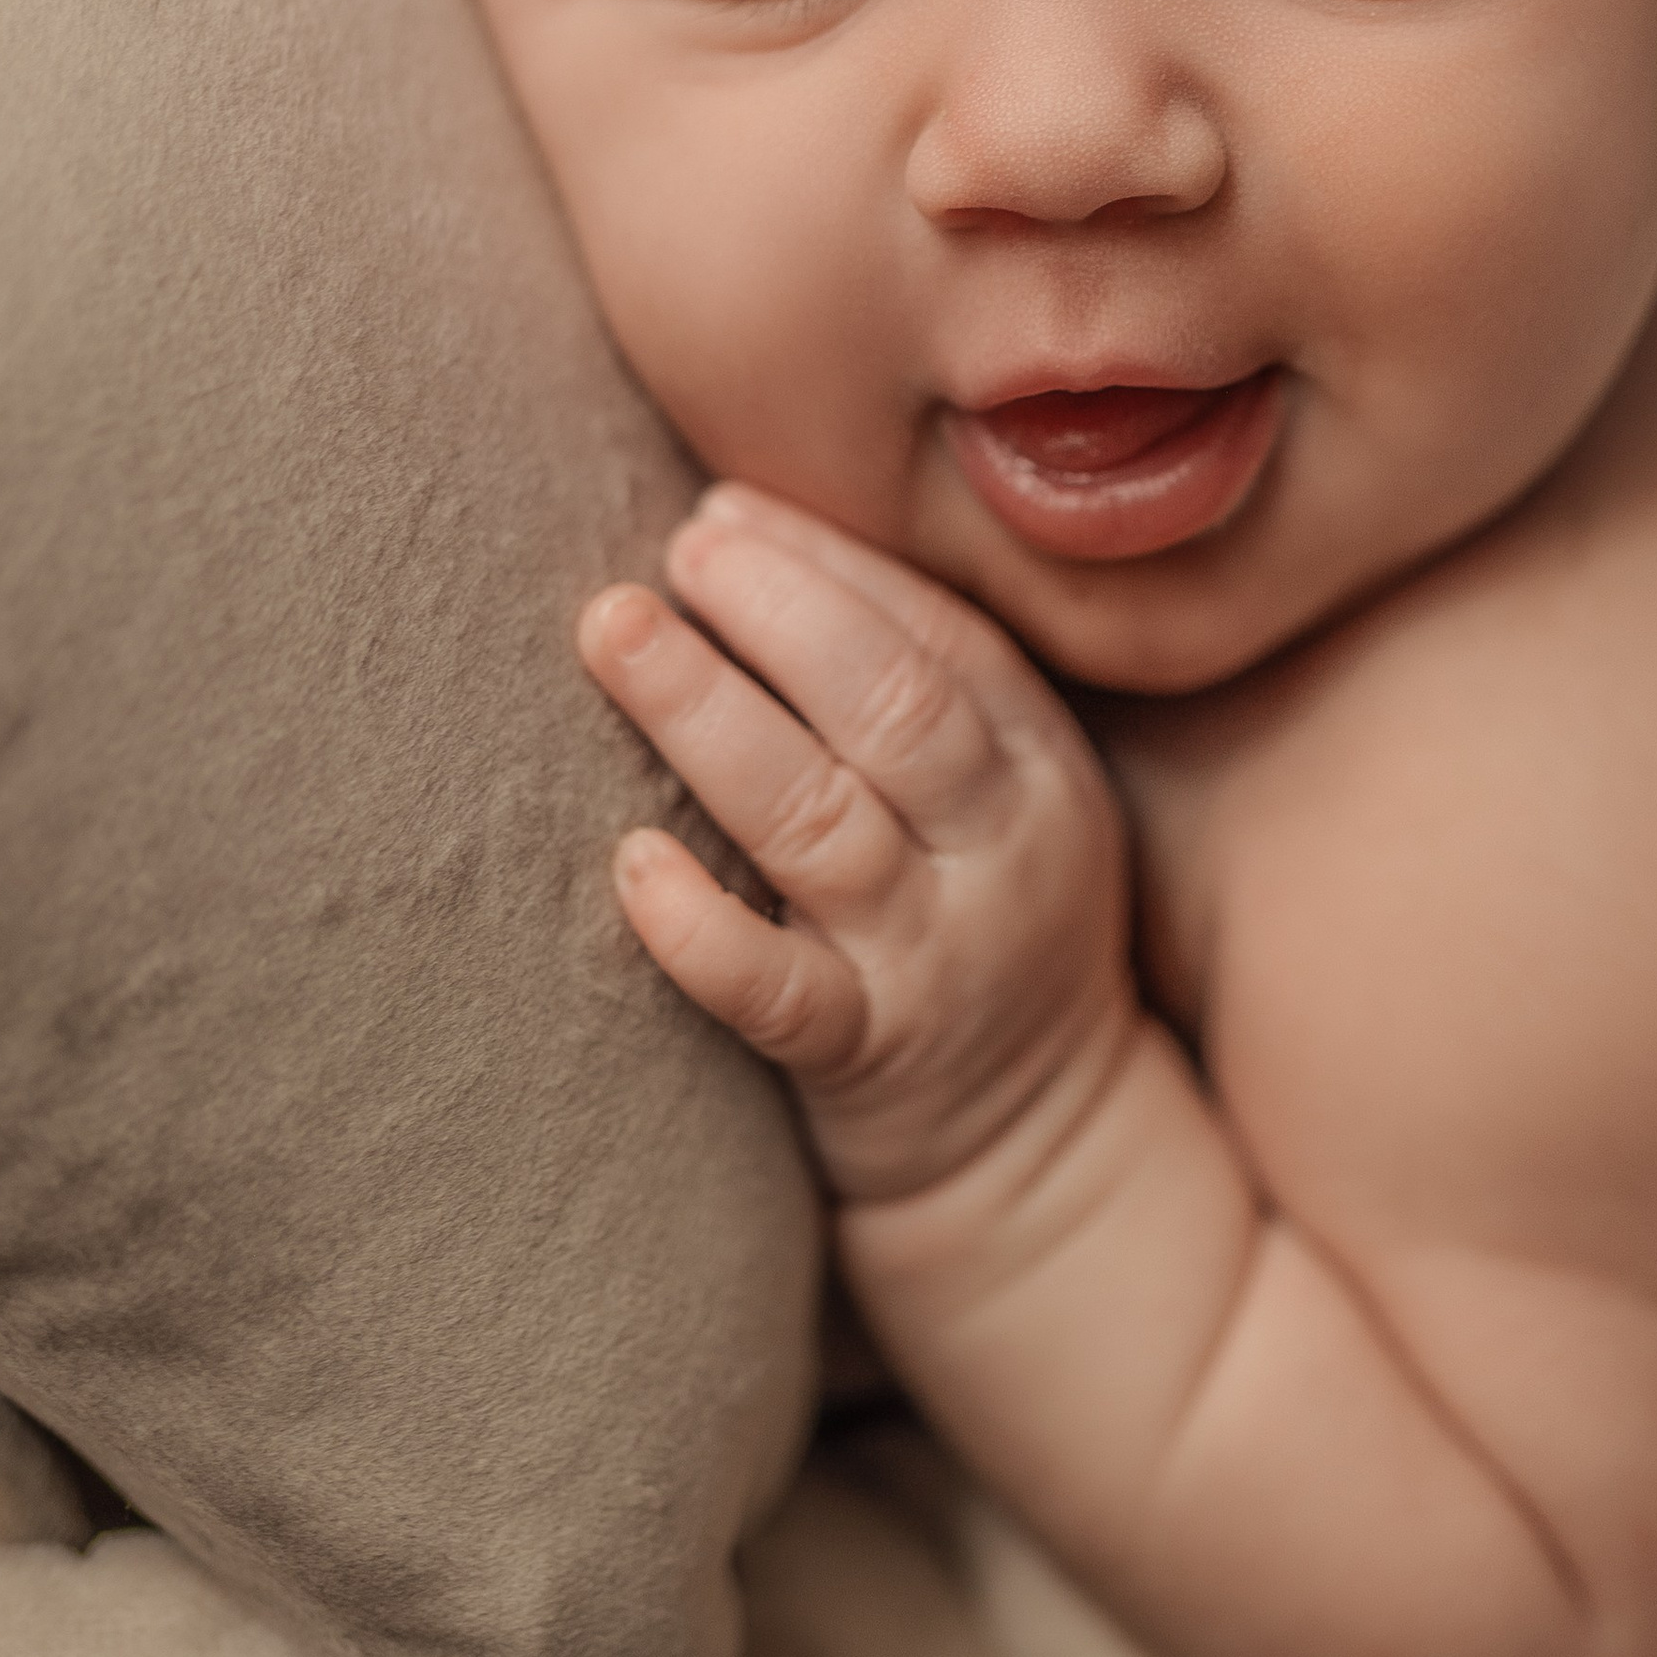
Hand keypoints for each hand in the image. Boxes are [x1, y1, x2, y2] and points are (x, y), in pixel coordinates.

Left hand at [583, 488, 1134, 1206]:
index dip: (825, 562)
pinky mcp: (868, 1057)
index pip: (938, 634)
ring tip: (616, 635)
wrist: (1040, 1149)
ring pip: (821, 820)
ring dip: (709, 715)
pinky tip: (631, 863)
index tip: (720, 507)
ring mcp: (936, 956)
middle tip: (675, 551)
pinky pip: (781, 992)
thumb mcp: (999, 796)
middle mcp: (1000, 850)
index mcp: (1039, 763)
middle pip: (893, 707)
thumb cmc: (978, 924)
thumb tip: (735, 528)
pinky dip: (703, 927)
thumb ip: (915, 687)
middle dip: (778, 610)